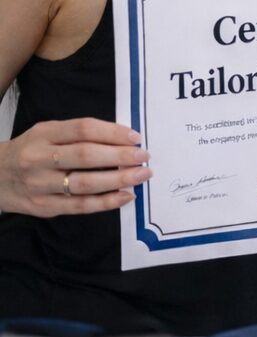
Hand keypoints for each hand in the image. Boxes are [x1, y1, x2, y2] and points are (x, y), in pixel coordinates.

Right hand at [0, 118, 149, 216]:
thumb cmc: (31, 150)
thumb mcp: (47, 132)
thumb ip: (78, 133)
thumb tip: (123, 138)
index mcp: (43, 134)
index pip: (83, 129)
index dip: (113, 133)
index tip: (136, 137)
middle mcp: (39, 158)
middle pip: (86, 156)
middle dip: (121, 157)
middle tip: (144, 157)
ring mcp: (40, 185)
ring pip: (84, 183)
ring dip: (119, 180)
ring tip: (141, 175)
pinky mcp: (43, 207)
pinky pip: (79, 206)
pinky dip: (106, 202)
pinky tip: (125, 196)